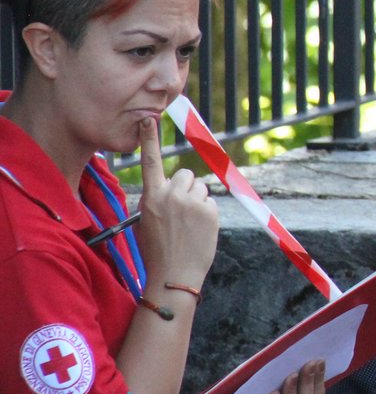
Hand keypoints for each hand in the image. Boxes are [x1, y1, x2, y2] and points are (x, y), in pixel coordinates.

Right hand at [135, 117, 217, 289]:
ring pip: (200, 188)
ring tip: (188, 224)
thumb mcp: (147, 221)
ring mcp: (192, 202)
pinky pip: (210, 202)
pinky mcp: (210, 210)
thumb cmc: (157, 250)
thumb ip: (159, 200)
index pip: (151, 162)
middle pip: (185, 175)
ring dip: (197, 200)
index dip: (150, 139)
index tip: (149, 118)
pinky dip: (207, 213)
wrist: (173, 275)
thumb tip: (174, 188)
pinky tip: (198, 231)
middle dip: (185, 187)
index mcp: (151, 197)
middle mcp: (171, 195)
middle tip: (181, 210)